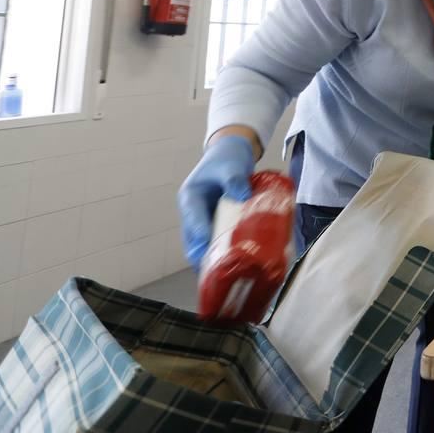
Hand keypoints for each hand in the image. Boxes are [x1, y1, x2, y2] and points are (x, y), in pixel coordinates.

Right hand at [177, 135, 255, 266]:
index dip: (198, 235)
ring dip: (211, 259)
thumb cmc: (227, 158)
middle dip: (202, 256)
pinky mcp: (216, 225)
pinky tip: (234, 265)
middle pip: (193, 239)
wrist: (231, 155)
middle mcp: (194, 212)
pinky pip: (216, 241)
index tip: (205, 249)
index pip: (192, 218)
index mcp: (191, 197)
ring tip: (223, 277)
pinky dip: (222, 252)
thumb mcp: (231, 166)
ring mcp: (204, 220)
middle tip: (215, 272)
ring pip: (203, 245)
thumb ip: (235, 180)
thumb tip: (242, 197)